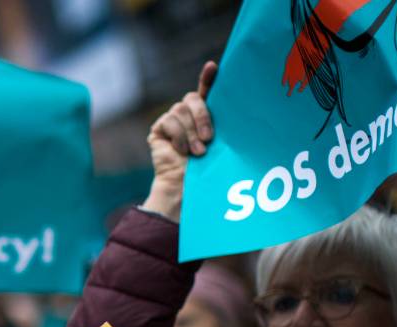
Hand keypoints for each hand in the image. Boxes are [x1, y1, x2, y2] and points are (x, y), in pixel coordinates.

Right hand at [142, 61, 217, 222]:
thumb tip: (237, 102)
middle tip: (209, 138)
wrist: (186, 189)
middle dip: (203, 116)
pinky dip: (178, 137)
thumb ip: (222, 120)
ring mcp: (172, 121)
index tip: (213, 67)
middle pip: (193, 97)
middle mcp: (187, 115)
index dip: (209, 77)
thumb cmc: (210, 170)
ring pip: (180, 109)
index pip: (207, 89)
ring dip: (191, 132)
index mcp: (206, 114)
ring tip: (198, 152)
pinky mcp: (159, 129)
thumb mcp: (222, 141)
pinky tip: (182, 152)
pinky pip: (169, 121)